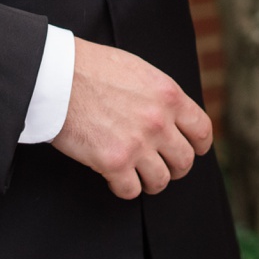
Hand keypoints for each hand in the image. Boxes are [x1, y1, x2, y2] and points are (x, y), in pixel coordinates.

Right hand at [51, 39, 212, 199]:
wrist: (57, 75)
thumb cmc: (91, 68)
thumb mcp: (138, 71)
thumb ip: (158, 95)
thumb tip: (170, 115)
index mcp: (168, 95)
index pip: (202, 130)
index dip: (198, 146)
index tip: (191, 151)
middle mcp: (159, 121)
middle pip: (184, 161)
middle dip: (173, 168)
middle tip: (160, 166)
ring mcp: (138, 143)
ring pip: (160, 180)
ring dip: (149, 181)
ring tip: (137, 175)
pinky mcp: (114, 161)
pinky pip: (131, 190)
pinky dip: (124, 188)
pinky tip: (114, 177)